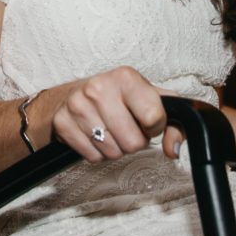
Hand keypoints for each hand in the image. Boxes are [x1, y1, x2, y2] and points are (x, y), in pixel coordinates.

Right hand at [47, 67, 177, 162]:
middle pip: (133, 142)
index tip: (146, 120)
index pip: (153, 118)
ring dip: (116, 148)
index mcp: (126, 77)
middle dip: (134, 141)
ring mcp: (78, 106)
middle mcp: (99, 88)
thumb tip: (173, 149)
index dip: (154, 127)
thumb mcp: (149, 99)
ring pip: (113, 153)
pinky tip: (95, 136)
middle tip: (126, 127)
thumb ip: (173, 123)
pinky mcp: (62, 123)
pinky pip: (93, 157)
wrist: (73, 94)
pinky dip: (98, 153)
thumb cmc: (118, 97)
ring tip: (110, 130)